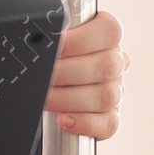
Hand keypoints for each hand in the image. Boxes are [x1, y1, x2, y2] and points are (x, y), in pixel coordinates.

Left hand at [48, 10, 126, 139]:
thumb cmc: (50, 57)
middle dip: (67, 73)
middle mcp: (115, 61)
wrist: (46, 80)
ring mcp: (116, 90)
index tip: (55, 46)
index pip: (109, 30)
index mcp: (105, 36)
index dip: (81, 39)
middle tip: (43, 76)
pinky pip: (108, 123)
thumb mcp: (51, 38)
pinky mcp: (111, 116)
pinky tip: (64, 119)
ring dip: (69, 99)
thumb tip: (37, 35)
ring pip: (106, 96)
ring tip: (46, 99)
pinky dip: (84, 123)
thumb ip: (50, 33)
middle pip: (107, 66)